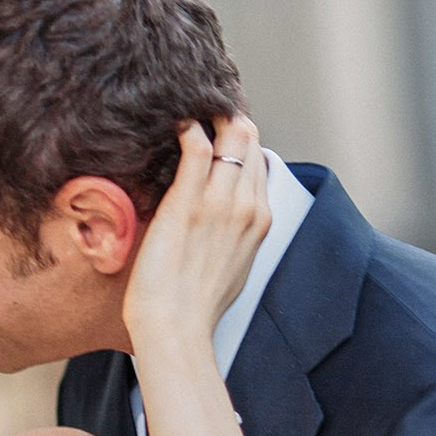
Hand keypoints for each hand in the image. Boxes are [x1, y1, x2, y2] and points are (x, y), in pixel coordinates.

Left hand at [123, 116, 269, 352]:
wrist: (176, 329)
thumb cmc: (194, 308)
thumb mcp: (231, 268)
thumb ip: (233, 237)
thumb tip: (222, 225)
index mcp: (259, 222)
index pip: (257, 161)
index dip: (240, 139)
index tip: (221, 126)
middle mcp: (246, 207)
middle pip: (248, 141)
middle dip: (228, 118)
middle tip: (202, 107)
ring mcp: (218, 203)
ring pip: (229, 137)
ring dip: (210, 116)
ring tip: (188, 106)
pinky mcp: (187, 203)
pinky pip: (196, 148)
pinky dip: (188, 129)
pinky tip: (176, 124)